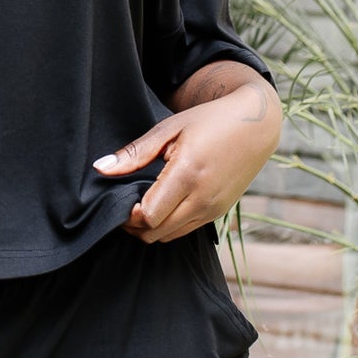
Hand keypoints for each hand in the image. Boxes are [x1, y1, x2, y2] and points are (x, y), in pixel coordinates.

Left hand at [93, 77, 279, 243]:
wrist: (256, 124)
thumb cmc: (209, 120)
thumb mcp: (169, 128)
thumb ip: (135, 153)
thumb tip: (101, 168)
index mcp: (188, 174)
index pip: (149, 216)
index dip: (129, 216)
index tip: (121, 201)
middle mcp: (203, 198)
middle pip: (157, 233)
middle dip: (135, 226)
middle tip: (125, 207)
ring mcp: (214, 209)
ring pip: (171, 236)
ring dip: (152, 227)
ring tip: (143, 204)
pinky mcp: (220, 213)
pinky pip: (186, 230)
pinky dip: (170, 224)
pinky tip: (164, 204)